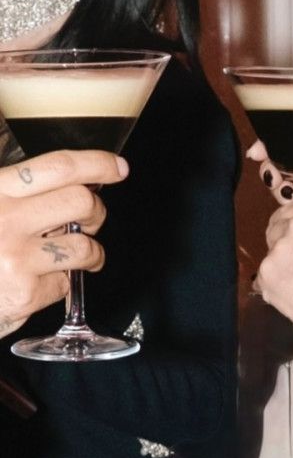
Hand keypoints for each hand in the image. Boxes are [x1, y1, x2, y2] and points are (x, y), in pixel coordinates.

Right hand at [0, 150, 125, 335]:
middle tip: (88, 221)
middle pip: (81, 201)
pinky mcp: (23, 293)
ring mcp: (14, 257)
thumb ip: (18, 194)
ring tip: (78, 256)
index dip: (96, 164)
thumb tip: (74, 183)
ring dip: (91, 252)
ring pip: (84, 245)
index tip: (117, 167)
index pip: (58, 166)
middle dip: (95, 212)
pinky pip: (65, 283)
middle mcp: (4, 219)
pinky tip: (40, 282)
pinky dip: (60, 284)